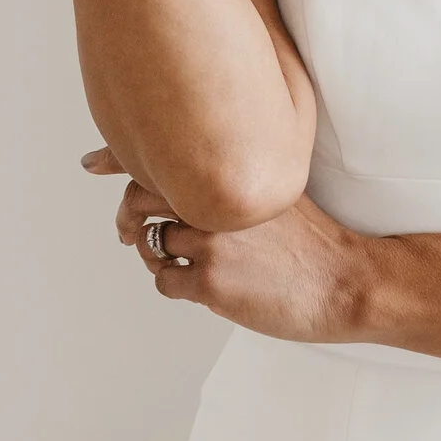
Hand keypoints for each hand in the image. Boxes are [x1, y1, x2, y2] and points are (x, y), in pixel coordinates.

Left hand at [83, 148, 369, 346]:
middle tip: (124, 231)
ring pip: (148, 243)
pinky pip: (164, 280)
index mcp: (232, 169)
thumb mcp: (277, 190)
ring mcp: (209, 240)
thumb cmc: (316, 242)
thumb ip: (234, 181)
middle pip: (139, 198)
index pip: (159, 154)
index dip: (116, 156)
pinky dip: (173, 283)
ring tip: (172, 261)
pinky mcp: (209, 281)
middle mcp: (215, 198)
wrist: (349, 283)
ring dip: (152, 254)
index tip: (90, 163)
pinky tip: (200, 286)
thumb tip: (189, 182)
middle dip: (125, 217)